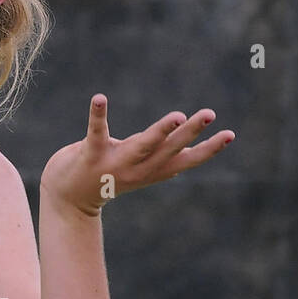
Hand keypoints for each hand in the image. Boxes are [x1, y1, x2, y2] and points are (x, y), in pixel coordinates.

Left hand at [40, 93, 235, 216]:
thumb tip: (180, 145)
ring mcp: (114, 163)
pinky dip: (98, 114)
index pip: (185, 160)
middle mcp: (137, 169)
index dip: (208, 149)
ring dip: (160, 131)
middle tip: (210, 114)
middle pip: (169, 150)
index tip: (230, 134)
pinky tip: (100, 97)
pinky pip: (96, 132)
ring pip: (142, 145)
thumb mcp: (135, 169)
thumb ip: (153, 155)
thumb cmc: (104, 177)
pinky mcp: (90, 154)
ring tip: (178, 115)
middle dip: (190, 133)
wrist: (67, 201)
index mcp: (150, 172)